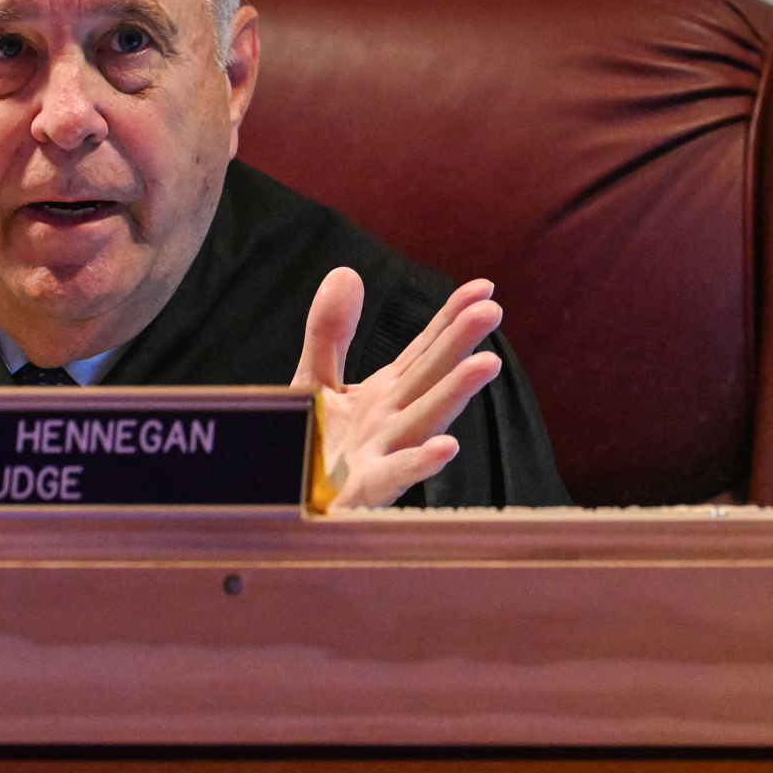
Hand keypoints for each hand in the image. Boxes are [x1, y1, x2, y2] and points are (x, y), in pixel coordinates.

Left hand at [293, 267, 504, 510]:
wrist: (280, 500)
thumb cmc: (308, 447)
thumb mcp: (315, 380)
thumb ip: (330, 332)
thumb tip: (348, 271)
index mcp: (386, 395)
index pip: (426, 350)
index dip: (452, 319)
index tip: (484, 288)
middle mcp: (391, 422)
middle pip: (429, 377)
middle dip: (460, 344)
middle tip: (491, 310)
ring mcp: (380, 456)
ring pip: (423, 421)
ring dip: (455, 394)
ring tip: (487, 363)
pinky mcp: (360, 492)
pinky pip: (393, 477)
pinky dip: (420, 463)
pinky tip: (447, 447)